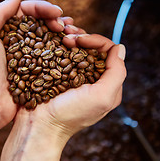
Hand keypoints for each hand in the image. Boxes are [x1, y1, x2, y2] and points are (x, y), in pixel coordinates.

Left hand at [0, 0, 72, 129]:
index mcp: (7, 31)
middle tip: (66, 24)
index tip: (56, 12)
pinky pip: (52, 59)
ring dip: (62, 35)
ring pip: (49, 40)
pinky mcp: (37, 72)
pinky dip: (63, 52)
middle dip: (56, 21)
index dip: (43, 9)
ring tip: (73, 33)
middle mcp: (20, 42)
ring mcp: (30, 58)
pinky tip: (72, 49)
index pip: (28, 12)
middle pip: (41, 25)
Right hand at [0, 5, 125, 160]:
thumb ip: (116, 73)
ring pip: (76, 49)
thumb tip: (120, 48)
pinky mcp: (57, 74)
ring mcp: (72, 75)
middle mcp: (90, 77)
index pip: (108, 52)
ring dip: (69, 38)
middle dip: (81, 37)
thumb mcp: (101, 97)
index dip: (96, 41)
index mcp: (105, 83)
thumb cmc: (70, 114)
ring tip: (60, 35)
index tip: (80, 40)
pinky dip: (58, 45)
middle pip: (92, 48)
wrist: (39, 125)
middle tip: (67, 35)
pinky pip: (61, 55)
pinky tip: (53, 40)